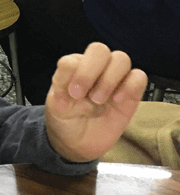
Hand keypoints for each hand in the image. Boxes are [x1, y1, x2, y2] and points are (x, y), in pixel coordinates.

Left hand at [45, 42, 147, 162]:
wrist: (78, 143)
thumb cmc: (65, 119)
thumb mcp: (55, 106)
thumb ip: (59, 90)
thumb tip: (68, 82)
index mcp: (73, 68)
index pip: (74, 58)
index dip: (72, 74)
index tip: (69, 94)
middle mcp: (94, 69)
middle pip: (99, 50)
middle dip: (89, 71)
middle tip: (81, 95)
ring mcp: (114, 79)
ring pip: (121, 59)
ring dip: (109, 79)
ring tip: (97, 100)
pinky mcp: (130, 93)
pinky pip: (139, 77)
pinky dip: (129, 86)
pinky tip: (117, 101)